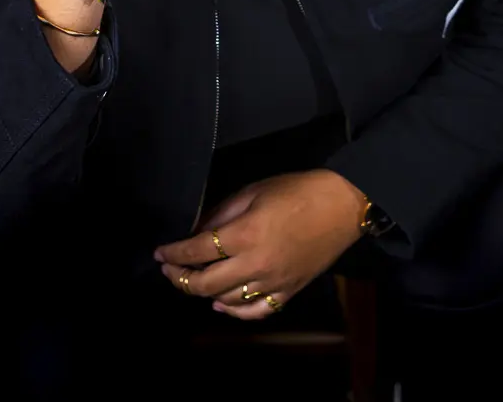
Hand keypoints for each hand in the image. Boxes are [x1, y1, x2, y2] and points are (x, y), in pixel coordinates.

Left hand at [154, 170, 364, 319]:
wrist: (342, 205)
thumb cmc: (297, 190)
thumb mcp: (254, 191)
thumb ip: (222, 213)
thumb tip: (198, 232)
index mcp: (245, 234)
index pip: (198, 251)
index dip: (174, 254)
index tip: (160, 253)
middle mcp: (255, 264)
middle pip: (205, 284)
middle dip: (180, 278)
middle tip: (169, 270)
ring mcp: (272, 283)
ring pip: (226, 300)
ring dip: (204, 293)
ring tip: (194, 280)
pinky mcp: (288, 293)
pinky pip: (254, 312)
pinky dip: (233, 311)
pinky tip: (221, 304)